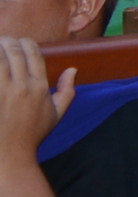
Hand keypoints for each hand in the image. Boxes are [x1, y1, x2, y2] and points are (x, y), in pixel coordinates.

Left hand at [0, 38, 74, 160]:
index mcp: (39, 87)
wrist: (9, 157)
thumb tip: (72, 70)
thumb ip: (67, 91)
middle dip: (7, 41)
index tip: (19, 42)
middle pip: (13, 52)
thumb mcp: (56, 115)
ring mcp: (2, 93)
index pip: (33, 54)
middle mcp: (21, 87)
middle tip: (3, 40)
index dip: (26, 43)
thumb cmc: (31, 136)